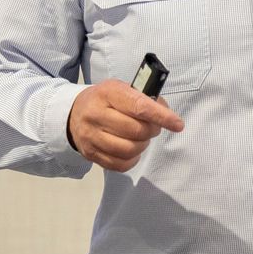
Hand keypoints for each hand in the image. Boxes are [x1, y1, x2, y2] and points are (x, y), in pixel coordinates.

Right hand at [67, 80, 185, 171]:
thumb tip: (166, 114)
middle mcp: (96, 114)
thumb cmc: (106, 100)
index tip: (178, 124)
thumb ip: (145, 99)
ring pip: (129, 149)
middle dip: (152, 131)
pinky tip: (132, 150)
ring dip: (142, 145)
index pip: (139, 106)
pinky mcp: (90, 153)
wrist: (74, 113)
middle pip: (136, 130)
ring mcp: (91, 136)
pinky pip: (120, 164)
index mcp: (107, 93)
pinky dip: (133, 159)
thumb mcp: (122, 89)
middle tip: (152, 127)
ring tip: (141, 138)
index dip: (161, 117)